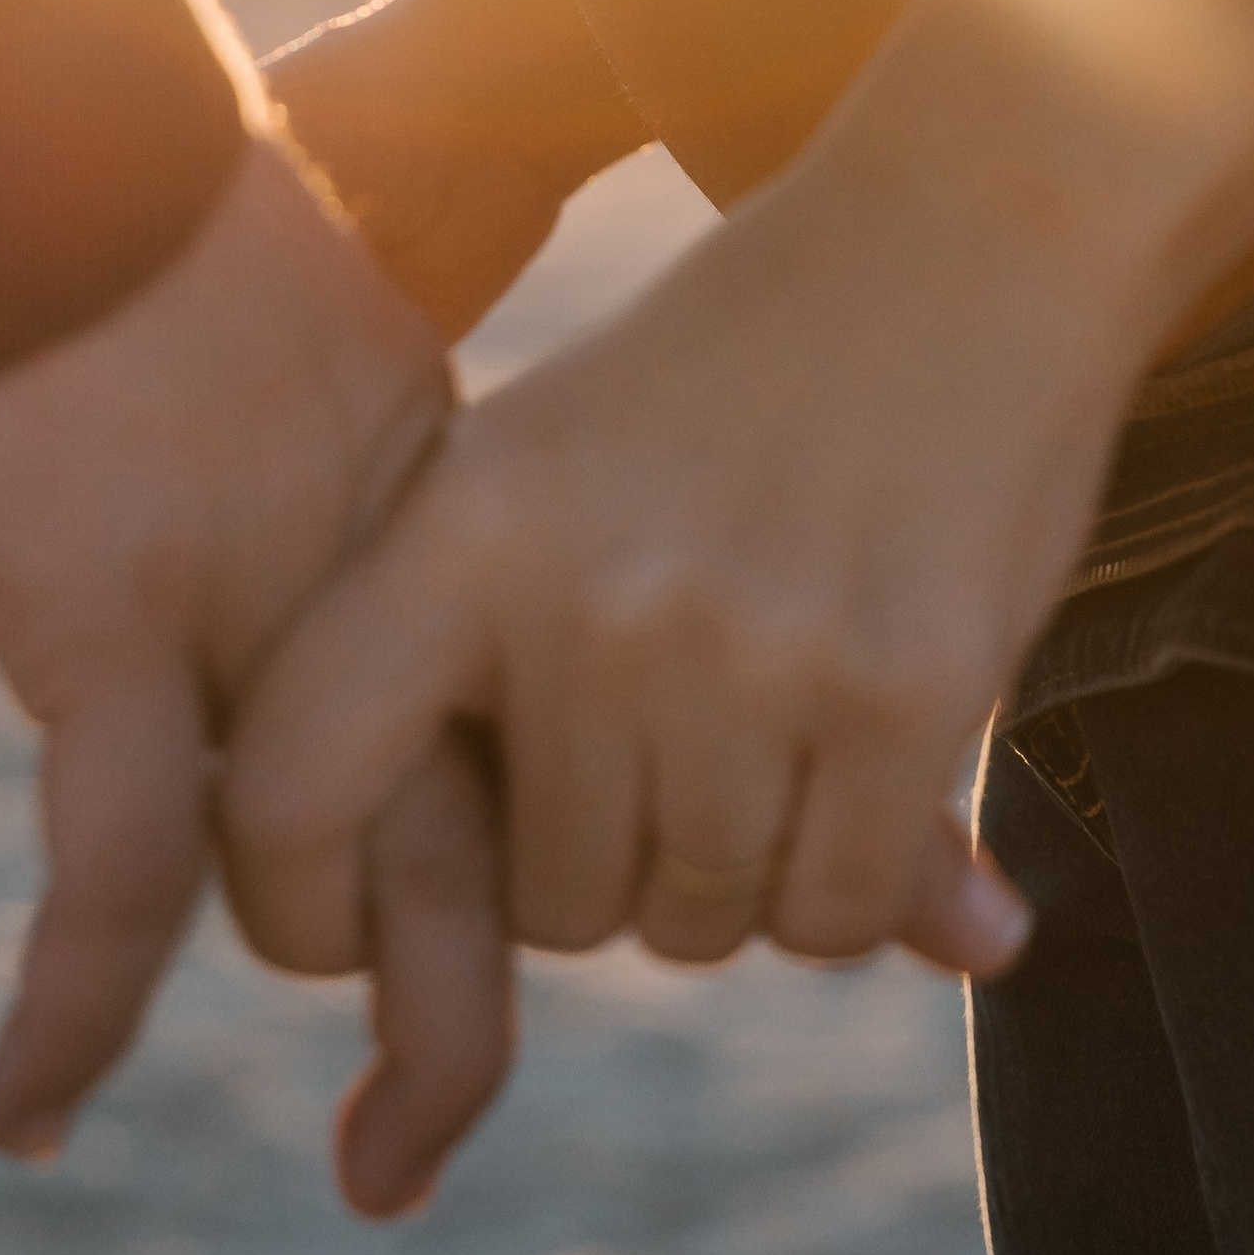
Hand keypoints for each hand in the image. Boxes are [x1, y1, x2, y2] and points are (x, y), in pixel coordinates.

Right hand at [0, 138, 513, 1209]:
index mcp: (403, 442)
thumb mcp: (198, 262)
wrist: (4, 29)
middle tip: (501, 1082)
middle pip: (486, 782)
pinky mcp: (108, 598)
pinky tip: (31, 1103)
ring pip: (352, 857)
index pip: (500, 666)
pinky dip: (74, 990)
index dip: (531, 783)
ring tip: (404, 1146)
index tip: (560, 872)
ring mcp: (253, 570)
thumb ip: (167, 413)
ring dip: (403, 1022)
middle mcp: (364, 522)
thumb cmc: (81, 122)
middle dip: (522, 946)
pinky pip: (123, 852)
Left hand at [221, 0, 1253, 1027]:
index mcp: (470, 522)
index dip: (297, 907)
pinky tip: (873, 756)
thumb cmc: (741, 361)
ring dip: (746, 867)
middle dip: (622, 860)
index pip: (288, 790)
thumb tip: (425, 1031)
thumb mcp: (557, 457)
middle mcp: (590, 599)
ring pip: (699, 923)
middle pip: (553, 901)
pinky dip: (855, 883)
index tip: (357, 937)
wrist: (966, 223)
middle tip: (684, 732)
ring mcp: (748, 653)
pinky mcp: (901, 694)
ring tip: (783, 708)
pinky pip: (832, 918)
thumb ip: (484, 670)